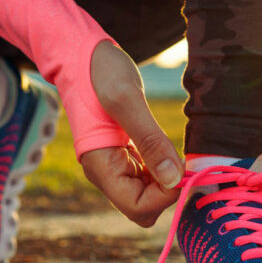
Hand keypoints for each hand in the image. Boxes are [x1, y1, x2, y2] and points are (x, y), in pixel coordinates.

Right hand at [80, 41, 182, 226]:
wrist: (80, 54)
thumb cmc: (99, 72)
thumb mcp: (127, 99)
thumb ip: (150, 139)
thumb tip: (174, 180)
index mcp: (101, 166)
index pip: (137, 208)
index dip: (164, 196)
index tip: (180, 167)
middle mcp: (106, 172)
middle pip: (144, 207)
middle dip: (167, 191)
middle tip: (181, 158)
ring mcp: (114, 164)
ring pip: (148, 194)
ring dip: (167, 179)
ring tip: (176, 149)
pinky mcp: (123, 154)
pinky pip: (147, 176)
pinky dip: (163, 166)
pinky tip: (167, 146)